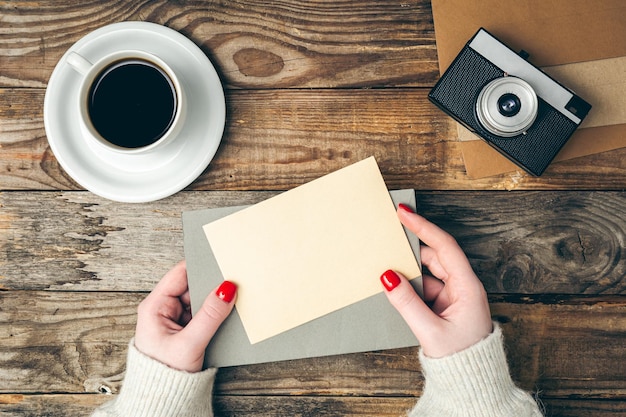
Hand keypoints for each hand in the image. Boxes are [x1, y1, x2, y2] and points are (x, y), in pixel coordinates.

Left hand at [134, 261, 236, 371]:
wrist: (163, 402)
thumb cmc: (164, 376)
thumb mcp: (190, 343)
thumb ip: (210, 315)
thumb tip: (227, 289)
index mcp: (154, 306)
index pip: (180, 274)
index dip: (200, 266)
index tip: (221, 262)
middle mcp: (163, 309)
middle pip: (192, 286)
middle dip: (211, 286)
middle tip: (233, 284)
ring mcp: (175, 320)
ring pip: (200, 301)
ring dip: (214, 302)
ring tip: (230, 303)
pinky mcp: (186, 330)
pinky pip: (203, 314)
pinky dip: (215, 314)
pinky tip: (225, 317)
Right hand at [380, 205, 492, 357]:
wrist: (473, 383)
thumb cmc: (462, 359)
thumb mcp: (430, 331)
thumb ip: (407, 303)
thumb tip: (387, 278)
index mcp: (467, 288)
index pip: (444, 247)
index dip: (424, 228)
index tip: (405, 213)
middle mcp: (462, 287)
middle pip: (434, 256)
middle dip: (411, 248)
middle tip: (389, 236)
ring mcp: (454, 296)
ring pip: (427, 273)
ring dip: (408, 271)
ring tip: (387, 265)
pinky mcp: (445, 306)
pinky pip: (424, 287)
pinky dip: (410, 286)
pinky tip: (395, 288)